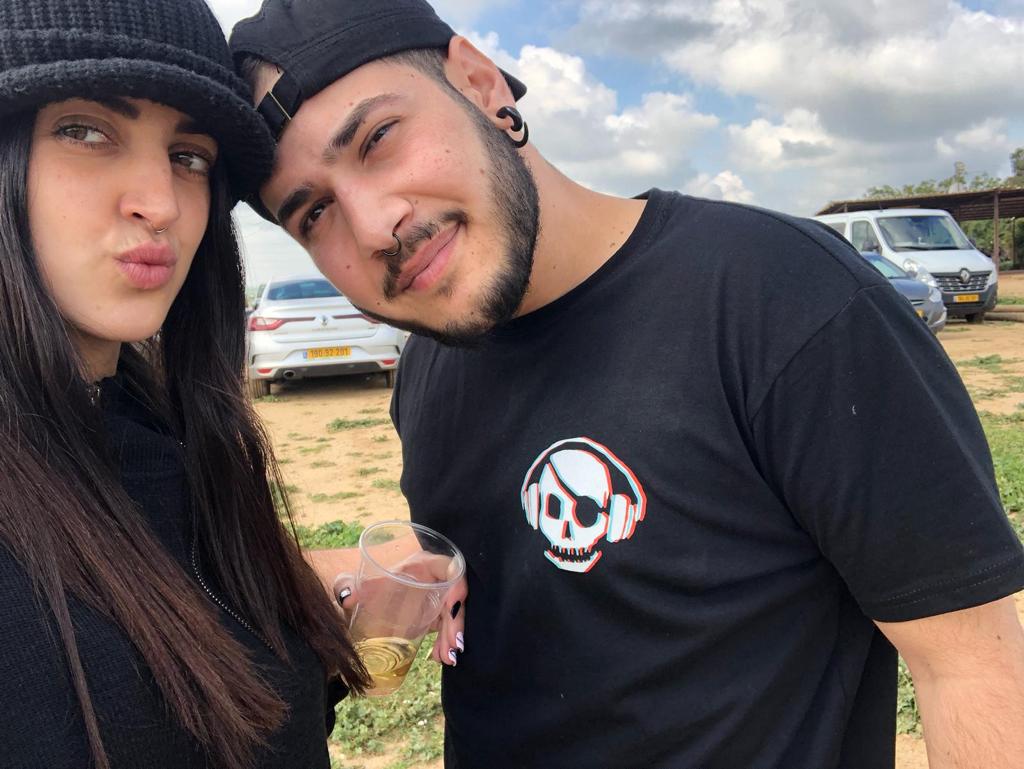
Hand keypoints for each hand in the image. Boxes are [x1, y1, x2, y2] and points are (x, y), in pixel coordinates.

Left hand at [332, 558, 467, 667]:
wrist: (368, 597)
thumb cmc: (368, 584)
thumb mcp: (359, 584)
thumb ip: (346, 584)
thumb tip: (346, 597)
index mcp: (422, 565)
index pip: (450, 567)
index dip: (458, 583)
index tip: (453, 605)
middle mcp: (434, 580)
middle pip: (454, 597)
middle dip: (455, 623)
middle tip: (452, 646)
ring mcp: (437, 597)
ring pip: (453, 615)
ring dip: (452, 636)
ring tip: (447, 658)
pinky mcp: (436, 613)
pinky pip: (447, 626)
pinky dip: (445, 642)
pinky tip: (441, 657)